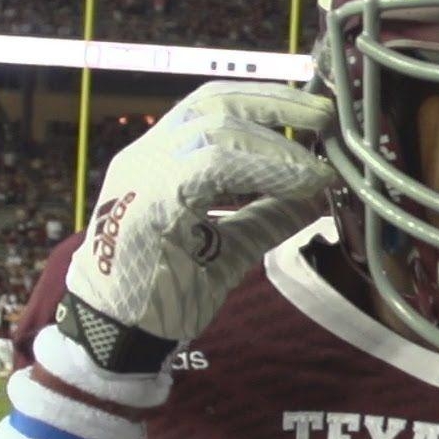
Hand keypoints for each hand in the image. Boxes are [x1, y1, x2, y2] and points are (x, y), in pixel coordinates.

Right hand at [64, 81, 336, 365]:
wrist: (113, 337)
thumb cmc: (162, 292)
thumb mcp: (226, 248)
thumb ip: (265, 218)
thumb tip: (314, 197)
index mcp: (159, 161)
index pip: (212, 107)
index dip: (266, 101)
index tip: (314, 111)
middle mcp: (146, 157)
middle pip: (214, 103)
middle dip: (277, 103)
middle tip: (326, 114)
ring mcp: (140, 176)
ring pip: (214, 129)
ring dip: (275, 142)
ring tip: (317, 163)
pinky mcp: (145, 203)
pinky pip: (209, 167)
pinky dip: (262, 170)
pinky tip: (297, 183)